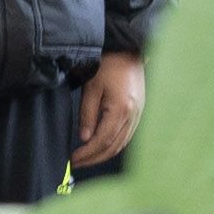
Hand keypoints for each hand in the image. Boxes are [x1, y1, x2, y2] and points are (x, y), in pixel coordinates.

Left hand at [74, 53, 143, 169]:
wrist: (128, 50)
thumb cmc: (108, 64)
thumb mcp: (92, 88)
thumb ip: (88, 115)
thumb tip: (85, 138)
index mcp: (121, 110)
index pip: (102, 141)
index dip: (87, 153)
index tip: (73, 159)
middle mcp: (133, 116)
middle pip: (114, 147)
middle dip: (94, 158)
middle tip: (78, 163)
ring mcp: (139, 115)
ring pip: (122, 144)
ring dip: (104, 154)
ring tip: (88, 157)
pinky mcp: (140, 112)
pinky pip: (127, 135)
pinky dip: (114, 144)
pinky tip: (103, 146)